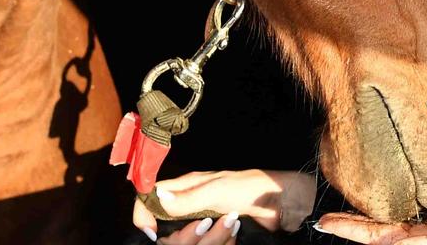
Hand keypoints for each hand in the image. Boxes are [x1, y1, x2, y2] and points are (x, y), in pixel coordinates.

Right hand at [132, 169, 315, 241]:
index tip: (152, 233)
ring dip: (210, 239)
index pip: (152, 197)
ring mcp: (204, 218)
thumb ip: (187, 197)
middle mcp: (190, 203)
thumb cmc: (250, 188)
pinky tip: (234, 235)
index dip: (145, 214)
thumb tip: (156, 197)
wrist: (281, 203)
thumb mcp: (217, 190)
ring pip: (189, 239)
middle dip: (184, 236)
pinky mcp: (217, 232)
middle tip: (206, 228)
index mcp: (186, 186)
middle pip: (168, 227)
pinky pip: (207, 244)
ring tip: (230, 228)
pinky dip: (219, 242)